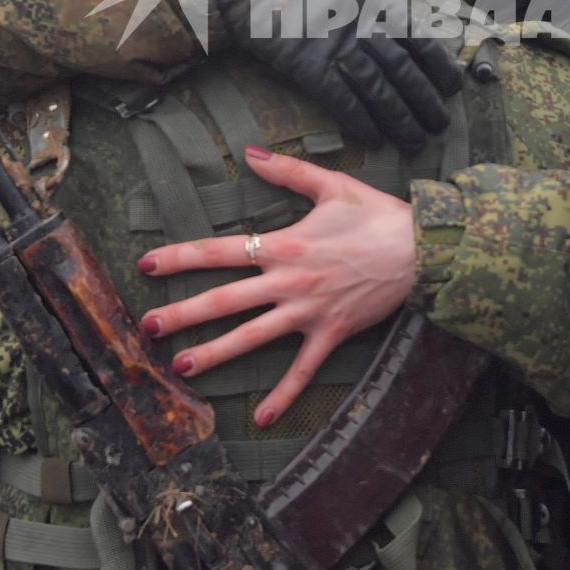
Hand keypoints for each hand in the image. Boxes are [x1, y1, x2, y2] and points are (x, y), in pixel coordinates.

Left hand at [139, 147, 417, 426]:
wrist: (422, 249)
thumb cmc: (378, 214)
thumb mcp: (332, 184)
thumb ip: (288, 171)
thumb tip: (250, 152)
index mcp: (285, 245)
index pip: (220, 252)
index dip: (180, 258)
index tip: (147, 266)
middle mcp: (289, 282)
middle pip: (225, 301)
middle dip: (183, 314)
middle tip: (147, 328)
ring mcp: (309, 312)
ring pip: (253, 337)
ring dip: (215, 353)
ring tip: (181, 367)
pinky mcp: (331, 334)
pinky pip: (303, 369)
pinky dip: (283, 395)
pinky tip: (262, 417)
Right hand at [209, 0, 463, 150]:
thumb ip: (371, 3)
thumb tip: (396, 24)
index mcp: (373, 1)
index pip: (417, 37)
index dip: (438, 64)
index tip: (453, 85)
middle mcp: (360, 24)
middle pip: (403, 69)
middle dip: (425, 100)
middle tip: (440, 125)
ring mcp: (335, 45)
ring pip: (378, 89)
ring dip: (400, 119)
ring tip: (415, 141)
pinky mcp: (308, 65)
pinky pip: (341, 98)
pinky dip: (360, 120)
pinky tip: (374, 139)